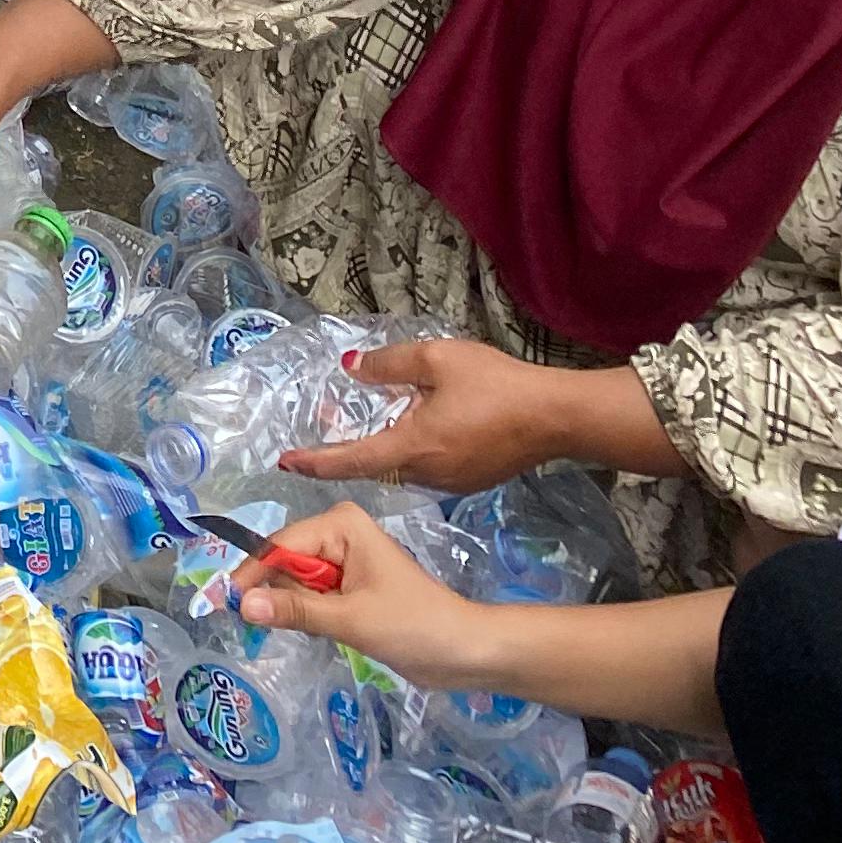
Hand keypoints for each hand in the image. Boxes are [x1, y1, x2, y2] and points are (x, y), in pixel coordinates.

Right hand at [227, 504, 489, 685]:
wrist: (467, 651)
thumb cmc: (415, 627)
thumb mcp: (351, 620)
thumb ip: (296, 611)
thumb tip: (242, 605)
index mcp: (340, 525)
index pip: (279, 546)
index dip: (252, 576)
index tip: (227, 606)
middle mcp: (339, 534)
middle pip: (284, 563)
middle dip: (273, 595)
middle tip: (258, 627)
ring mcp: (345, 561)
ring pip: (296, 583)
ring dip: (293, 609)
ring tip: (297, 632)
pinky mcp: (351, 587)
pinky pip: (313, 596)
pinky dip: (309, 615)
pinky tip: (317, 633)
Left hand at [281, 337, 566, 494]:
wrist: (555, 416)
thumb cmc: (495, 384)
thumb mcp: (436, 359)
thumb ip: (389, 364)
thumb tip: (352, 368)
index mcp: (414, 447)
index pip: (352, 461)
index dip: (316, 462)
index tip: (286, 462)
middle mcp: (428, 474)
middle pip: (375, 467)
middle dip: (345, 453)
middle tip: (322, 430)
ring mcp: (451, 483)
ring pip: (401, 468)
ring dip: (378, 450)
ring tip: (362, 423)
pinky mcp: (470, 480)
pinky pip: (425, 468)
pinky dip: (407, 450)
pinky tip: (412, 426)